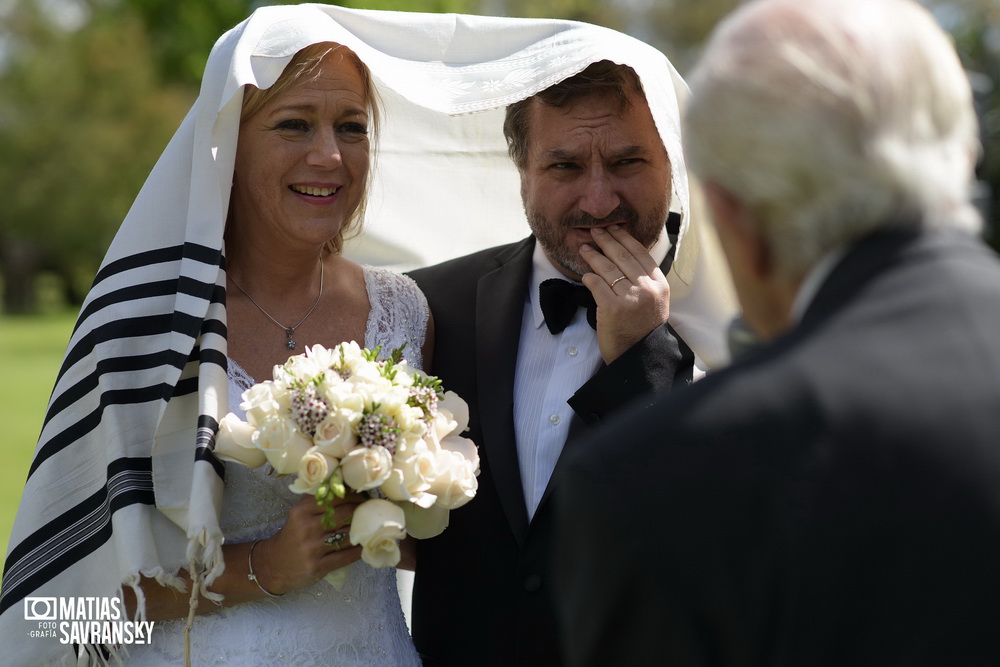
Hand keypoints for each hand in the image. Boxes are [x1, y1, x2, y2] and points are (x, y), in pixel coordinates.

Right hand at [252, 493, 364, 593]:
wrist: (273, 565)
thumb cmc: (292, 535)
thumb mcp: (298, 514)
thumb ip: (317, 499)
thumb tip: (344, 484)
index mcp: (302, 511)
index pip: (335, 497)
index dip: (354, 496)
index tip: (364, 496)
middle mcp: (306, 528)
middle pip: (344, 514)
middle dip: (362, 511)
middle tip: (371, 510)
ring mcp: (312, 549)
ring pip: (347, 535)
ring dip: (363, 531)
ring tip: (372, 526)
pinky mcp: (318, 567)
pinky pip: (345, 557)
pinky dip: (358, 551)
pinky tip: (365, 545)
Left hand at [580, 225, 669, 362]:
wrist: (637, 355)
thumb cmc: (642, 329)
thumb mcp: (654, 301)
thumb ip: (645, 280)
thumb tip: (627, 255)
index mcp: (659, 284)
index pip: (640, 253)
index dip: (625, 238)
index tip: (614, 229)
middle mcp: (647, 289)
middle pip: (623, 256)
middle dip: (607, 240)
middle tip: (595, 231)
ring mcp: (631, 298)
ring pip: (608, 268)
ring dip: (593, 255)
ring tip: (584, 248)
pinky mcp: (613, 308)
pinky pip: (597, 285)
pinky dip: (589, 277)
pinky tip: (585, 274)